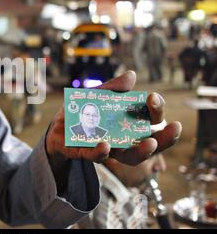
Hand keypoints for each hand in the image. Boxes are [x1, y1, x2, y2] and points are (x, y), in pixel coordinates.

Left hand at [46, 71, 181, 166]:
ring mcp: (109, 150)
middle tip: (175, 127)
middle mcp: (125, 141)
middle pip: (152, 144)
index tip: (153, 97)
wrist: (57, 127)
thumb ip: (112, 88)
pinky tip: (106, 145)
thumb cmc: (84, 111)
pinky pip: (97, 157)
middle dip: (166, 138)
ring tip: (150, 142)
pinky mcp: (87, 154)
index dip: (157, 111)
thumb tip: (131, 75)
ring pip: (131, 157)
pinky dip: (101, 152)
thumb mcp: (97, 95)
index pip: (151, 121)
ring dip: (142, 151)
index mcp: (131, 125)